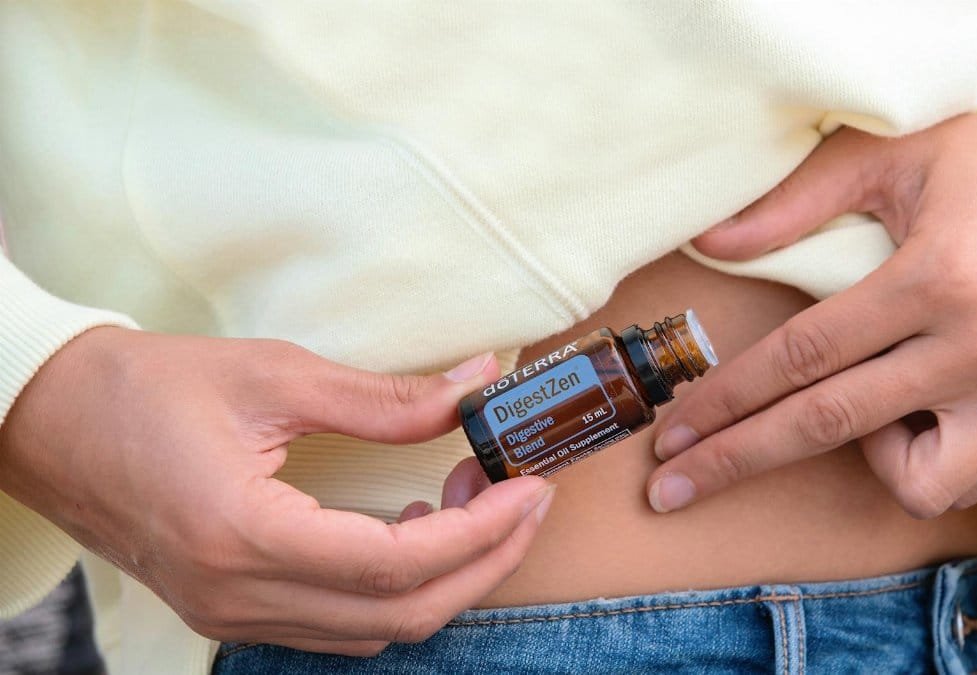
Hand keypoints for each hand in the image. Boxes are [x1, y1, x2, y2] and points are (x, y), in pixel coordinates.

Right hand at [0, 328, 553, 654]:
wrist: (49, 420)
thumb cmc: (146, 388)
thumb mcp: (275, 377)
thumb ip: (385, 398)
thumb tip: (478, 382)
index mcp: (244, 534)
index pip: (396, 564)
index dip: (479, 530)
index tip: (526, 487)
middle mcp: (239, 595)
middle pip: (401, 613)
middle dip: (483, 561)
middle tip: (525, 499)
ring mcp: (232, 613)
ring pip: (375, 631)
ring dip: (444, 578)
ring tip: (476, 503)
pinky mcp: (230, 608)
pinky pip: (339, 626)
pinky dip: (395, 590)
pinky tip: (415, 533)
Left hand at [648, 114, 976, 517]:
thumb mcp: (899, 157)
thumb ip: (798, 202)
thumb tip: (709, 244)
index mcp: (936, 278)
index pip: (802, 358)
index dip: (726, 400)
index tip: (671, 435)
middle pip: (830, 427)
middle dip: (737, 461)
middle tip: (671, 487)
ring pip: (915, 483)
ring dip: (870, 456)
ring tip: (879, 401)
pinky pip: (974, 481)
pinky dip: (935, 458)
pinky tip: (932, 407)